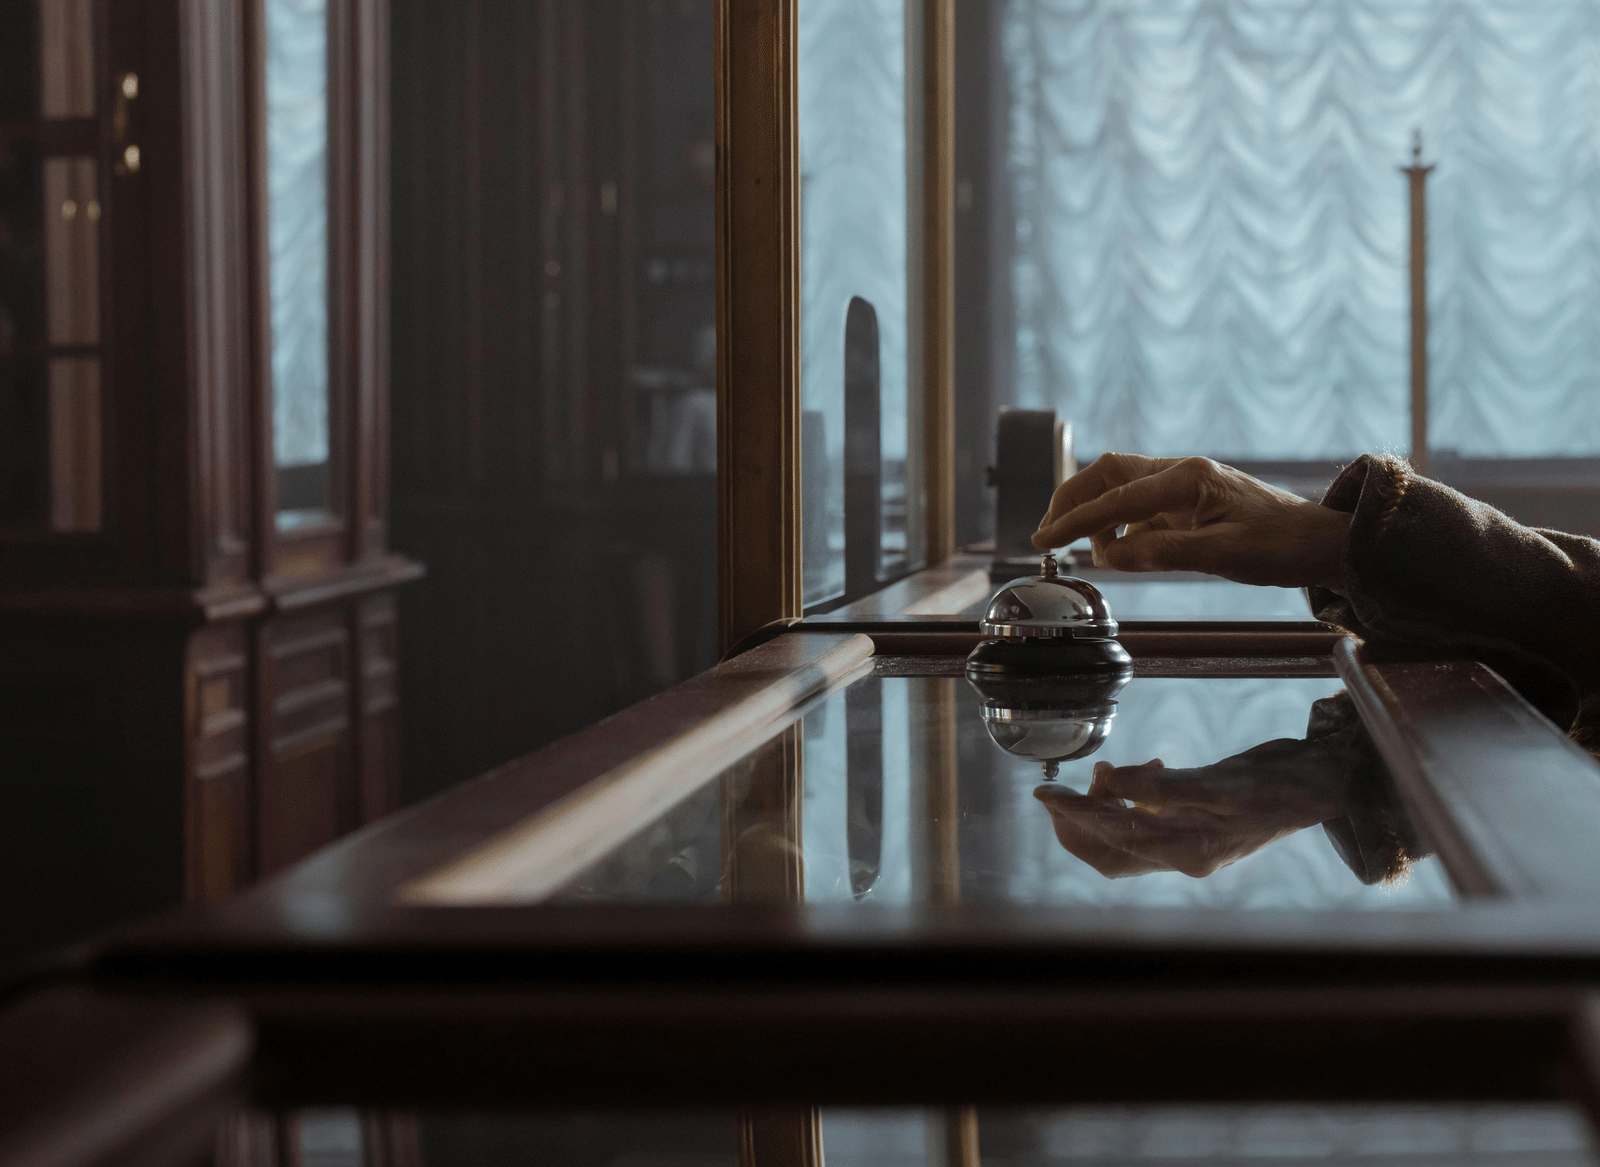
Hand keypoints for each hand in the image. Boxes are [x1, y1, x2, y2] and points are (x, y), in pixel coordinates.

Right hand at [1030, 453, 1350, 591]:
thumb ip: (1162, 553)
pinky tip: (1120, 550)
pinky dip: (1119, 526)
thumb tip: (1108, 556)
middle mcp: (1181, 473)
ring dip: (1095, 514)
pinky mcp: (1189, 501)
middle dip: (1072, 500)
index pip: (1114, 500)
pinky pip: (1140, 507)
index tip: (1042, 542)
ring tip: (1087, 550)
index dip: (1072, 522)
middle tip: (1048, 535)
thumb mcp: (1224, 556)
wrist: (1324, 543)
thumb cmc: (1282, 548)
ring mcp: (1185, 485)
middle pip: (1107, 474)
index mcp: (1187, 480)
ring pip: (1120, 487)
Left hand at [1033, 738, 1348, 879]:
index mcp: (1191, 854)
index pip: (1116, 842)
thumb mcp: (1227, 785)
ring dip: (1106, 801)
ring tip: (1109, 768)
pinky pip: (1147, 815)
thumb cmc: (1283, 786)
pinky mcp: (1192, 821)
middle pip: (1110, 850)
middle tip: (1060, 787)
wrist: (1321, 783)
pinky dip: (1133, 791)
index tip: (1046, 795)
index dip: (1078, 818)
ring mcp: (1187, 840)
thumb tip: (1114, 781)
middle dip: (1081, 818)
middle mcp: (1184, 854)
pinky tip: (1145, 768)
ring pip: (1124, 832)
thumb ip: (1169, 787)